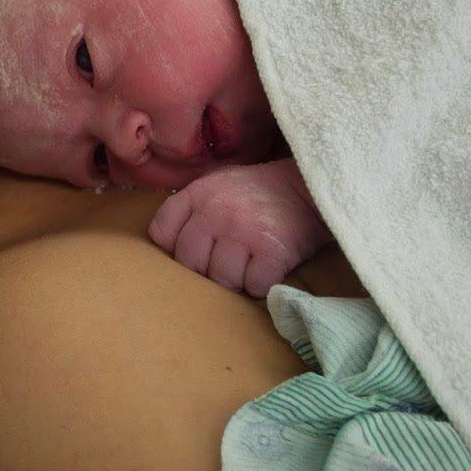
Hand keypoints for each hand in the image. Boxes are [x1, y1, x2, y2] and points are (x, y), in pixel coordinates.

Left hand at [148, 158, 331, 297]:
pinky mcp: (272, 251)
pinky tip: (268, 268)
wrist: (308, 187)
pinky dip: (262, 284)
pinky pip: (254, 285)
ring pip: (221, 279)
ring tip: (250, 263)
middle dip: (206, 269)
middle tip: (227, 261)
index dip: (175, 248)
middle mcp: (215, 212)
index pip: (161, 233)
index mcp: (198, 194)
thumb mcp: (217, 184)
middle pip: (189, 263)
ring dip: (237, 279)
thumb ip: (190, 208)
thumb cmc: (259, 192)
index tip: (196, 249)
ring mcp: (243, 232)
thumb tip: (167, 244)